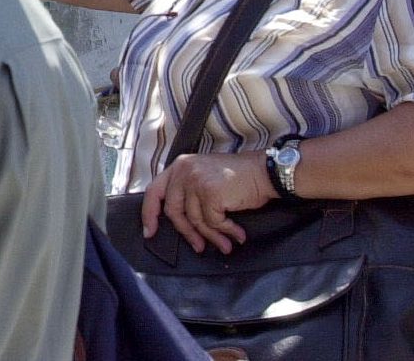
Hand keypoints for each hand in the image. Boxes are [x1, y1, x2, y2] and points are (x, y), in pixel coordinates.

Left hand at [140, 152, 273, 254]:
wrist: (264, 171)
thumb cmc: (238, 177)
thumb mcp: (204, 175)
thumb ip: (188, 191)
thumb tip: (180, 221)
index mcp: (179, 167)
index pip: (154, 191)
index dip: (149, 214)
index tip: (149, 232)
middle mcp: (183, 172)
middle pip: (173, 211)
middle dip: (186, 233)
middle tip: (199, 247)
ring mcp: (196, 182)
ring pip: (195, 220)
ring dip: (212, 237)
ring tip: (225, 245)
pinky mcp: (210, 194)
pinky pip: (213, 222)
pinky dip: (226, 232)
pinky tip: (237, 235)